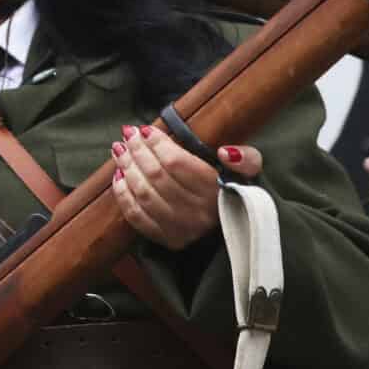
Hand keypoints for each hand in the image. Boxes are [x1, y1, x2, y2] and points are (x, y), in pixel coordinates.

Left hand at [114, 122, 260, 249]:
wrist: (235, 233)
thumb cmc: (234, 193)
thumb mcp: (249, 174)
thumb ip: (247, 159)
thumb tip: (225, 152)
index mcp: (219, 193)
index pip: (177, 163)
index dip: (157, 144)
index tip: (146, 129)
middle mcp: (200, 213)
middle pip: (156, 176)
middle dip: (137, 151)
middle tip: (127, 134)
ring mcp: (183, 229)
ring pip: (144, 194)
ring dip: (126, 168)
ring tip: (119, 149)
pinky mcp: (169, 239)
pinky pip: (137, 216)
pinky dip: (123, 194)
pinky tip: (119, 176)